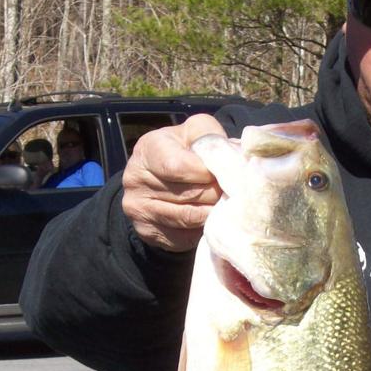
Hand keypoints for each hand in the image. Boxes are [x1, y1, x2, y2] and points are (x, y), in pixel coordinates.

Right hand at [122, 113, 226, 251]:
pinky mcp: (147, 231)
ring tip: (226, 206)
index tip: (225, 174)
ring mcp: (138, 208)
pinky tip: (210, 220)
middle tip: (232, 192)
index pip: (179, 166)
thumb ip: (211, 138)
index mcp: (148, 148)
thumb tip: (234, 161)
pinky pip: (184, 237)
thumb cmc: (183, 151)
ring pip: (188, 217)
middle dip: (216, 194)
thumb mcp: (195, 133)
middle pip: (189, 194)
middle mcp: (136, 178)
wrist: (157, 178)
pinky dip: (202, 230)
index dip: (208, 173)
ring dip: (213, 213)